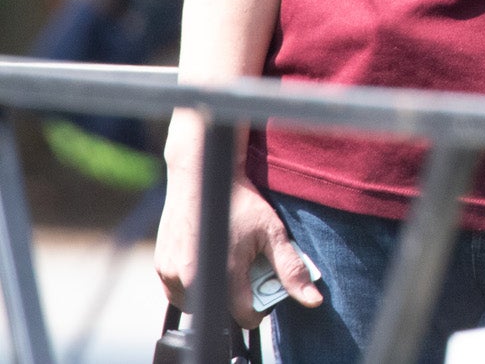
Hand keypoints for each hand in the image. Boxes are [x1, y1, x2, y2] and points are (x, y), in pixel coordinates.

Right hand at [156, 137, 321, 326]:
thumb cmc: (240, 203)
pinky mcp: (161, 268)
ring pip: (199, 303)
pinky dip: (193, 284)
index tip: (264, 287)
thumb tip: (313, 301)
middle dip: (237, 295)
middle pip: (222, 310)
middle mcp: (193, 278)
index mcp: (224, 273)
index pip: (245, 316)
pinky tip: (206, 260)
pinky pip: (179, 293)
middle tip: (244, 265)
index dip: (260, 306)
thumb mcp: (273, 233)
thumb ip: (291, 270)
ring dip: (214, 291)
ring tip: (225, 260)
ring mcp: (172, 275)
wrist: (204, 178)